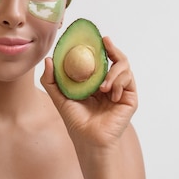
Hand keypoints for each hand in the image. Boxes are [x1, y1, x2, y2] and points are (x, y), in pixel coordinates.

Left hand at [40, 36, 137, 150]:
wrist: (89, 140)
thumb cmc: (76, 121)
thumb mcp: (60, 97)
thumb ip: (52, 80)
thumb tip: (49, 59)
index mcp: (96, 81)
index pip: (101, 59)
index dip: (100, 47)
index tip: (96, 38)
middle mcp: (110, 83)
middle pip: (117, 59)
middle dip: (113, 49)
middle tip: (105, 42)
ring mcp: (121, 90)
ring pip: (125, 67)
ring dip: (113, 72)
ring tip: (102, 86)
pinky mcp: (129, 98)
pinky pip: (128, 80)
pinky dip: (118, 82)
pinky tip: (109, 93)